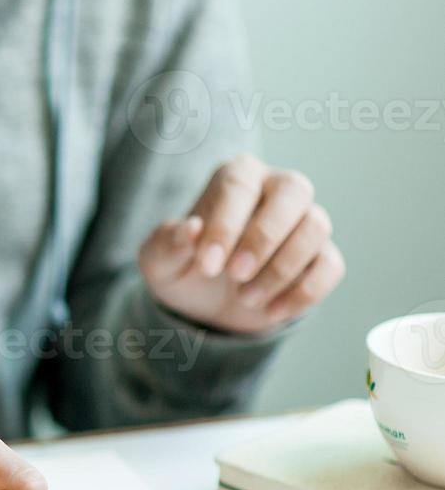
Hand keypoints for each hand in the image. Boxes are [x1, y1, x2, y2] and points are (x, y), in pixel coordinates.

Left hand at [139, 155, 345, 335]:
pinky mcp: (322, 256)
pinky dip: (302, 292)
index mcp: (236, 177)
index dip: (225, 226)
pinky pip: (330, 266)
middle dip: (264, 237)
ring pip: (315, 227)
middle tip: (235, 275)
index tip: (207, 266)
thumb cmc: (184, 268)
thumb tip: (191, 228)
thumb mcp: (160, 261)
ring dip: (280, 269)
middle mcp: (278, 189)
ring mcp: (306, 221)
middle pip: (294, 190)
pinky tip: (270, 311)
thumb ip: (167, 243)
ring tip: (245, 299)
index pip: (238, 185)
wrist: (207, 307)